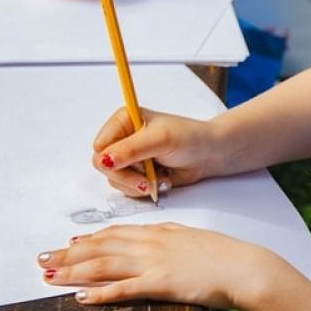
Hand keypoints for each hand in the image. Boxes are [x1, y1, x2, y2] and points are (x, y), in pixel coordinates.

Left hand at [37, 222, 270, 308]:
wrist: (245, 267)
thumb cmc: (225, 256)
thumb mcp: (194, 238)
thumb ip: (171, 238)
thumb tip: (157, 238)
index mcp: (159, 232)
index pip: (115, 233)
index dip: (88, 238)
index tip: (68, 242)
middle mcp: (151, 243)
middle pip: (100, 247)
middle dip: (68, 253)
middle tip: (43, 258)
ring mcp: (154, 263)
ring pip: (103, 265)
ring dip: (73, 270)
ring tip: (49, 276)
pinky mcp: (161, 284)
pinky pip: (122, 289)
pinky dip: (99, 293)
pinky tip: (80, 297)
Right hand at [93, 108, 223, 196]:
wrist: (209, 154)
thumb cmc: (189, 138)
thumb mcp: (159, 140)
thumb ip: (130, 150)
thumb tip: (104, 161)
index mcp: (123, 121)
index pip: (100, 145)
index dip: (113, 159)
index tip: (136, 163)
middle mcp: (123, 138)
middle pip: (104, 166)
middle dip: (127, 176)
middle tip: (146, 180)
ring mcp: (130, 158)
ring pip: (115, 180)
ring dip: (137, 184)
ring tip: (159, 177)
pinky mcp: (138, 174)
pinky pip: (128, 189)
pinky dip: (144, 189)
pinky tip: (161, 181)